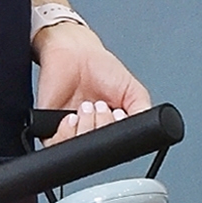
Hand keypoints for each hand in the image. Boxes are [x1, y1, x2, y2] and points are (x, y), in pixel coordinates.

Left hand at [35, 23, 150, 143]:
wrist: (73, 51)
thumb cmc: (101, 68)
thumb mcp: (133, 91)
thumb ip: (143, 113)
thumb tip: (150, 133)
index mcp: (111, 127)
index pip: (116, 147)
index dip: (119, 139)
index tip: (120, 117)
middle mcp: (92, 131)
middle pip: (98, 151)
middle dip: (103, 128)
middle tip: (103, 107)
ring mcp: (72, 132)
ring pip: (79, 150)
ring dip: (86, 129)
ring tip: (89, 107)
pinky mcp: (51, 130)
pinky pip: (57, 146)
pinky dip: (66, 135)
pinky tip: (72, 116)